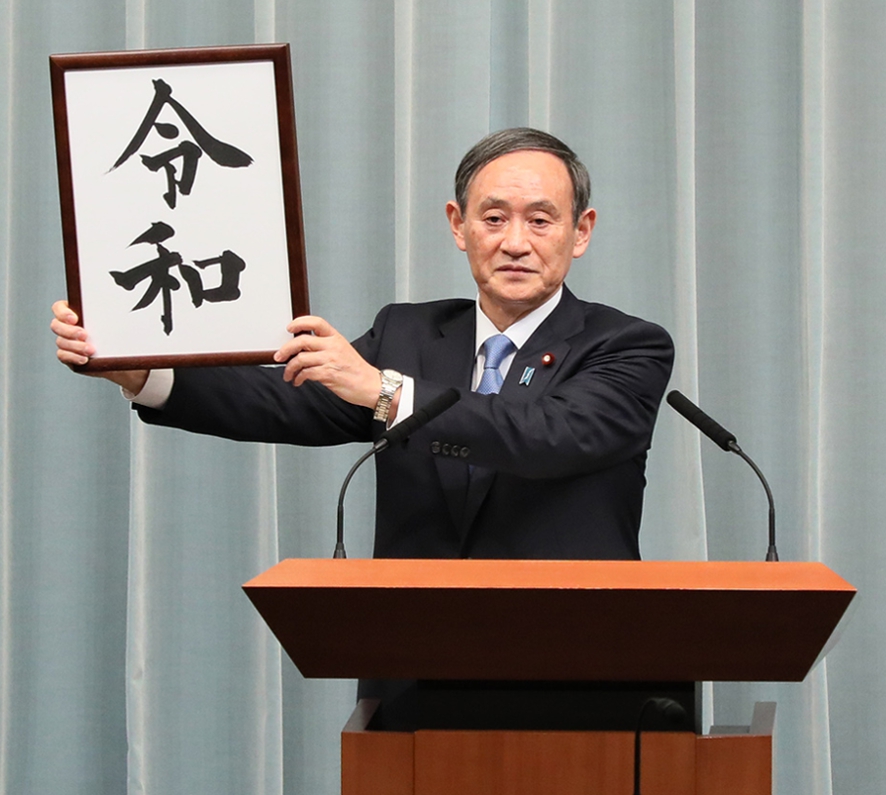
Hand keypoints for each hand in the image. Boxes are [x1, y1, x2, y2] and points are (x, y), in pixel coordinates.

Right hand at [50, 300, 148, 392]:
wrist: (120, 356)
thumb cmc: (118, 334)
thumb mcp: (118, 320)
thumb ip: (114, 310)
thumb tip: (123, 300)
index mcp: (76, 313)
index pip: (59, 308)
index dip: (63, 312)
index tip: (75, 318)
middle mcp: (67, 327)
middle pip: (56, 325)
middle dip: (69, 331)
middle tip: (85, 335)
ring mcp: (66, 342)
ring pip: (61, 342)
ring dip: (75, 346)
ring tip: (91, 350)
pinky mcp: (69, 356)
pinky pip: (63, 356)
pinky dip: (73, 357)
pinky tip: (85, 359)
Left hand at [274, 315, 393, 411]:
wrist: (371, 385)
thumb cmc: (356, 370)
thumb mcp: (342, 350)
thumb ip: (324, 347)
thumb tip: (302, 349)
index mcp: (336, 338)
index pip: (316, 322)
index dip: (300, 322)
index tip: (289, 328)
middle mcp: (333, 346)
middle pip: (302, 341)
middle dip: (285, 349)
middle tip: (279, 356)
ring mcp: (331, 360)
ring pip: (301, 359)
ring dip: (289, 368)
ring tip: (288, 375)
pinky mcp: (329, 375)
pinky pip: (306, 374)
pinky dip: (298, 378)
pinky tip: (299, 381)